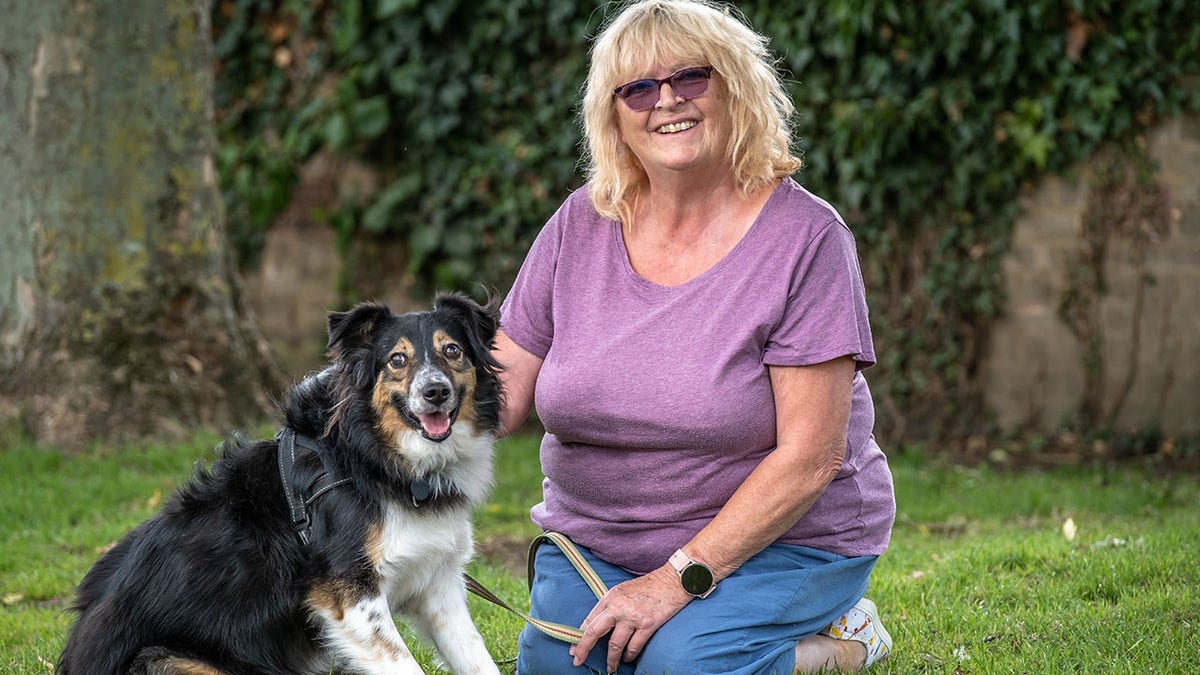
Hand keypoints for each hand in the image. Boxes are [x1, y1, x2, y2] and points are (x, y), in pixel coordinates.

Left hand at [570, 565, 691, 673]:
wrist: (671, 581)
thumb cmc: (648, 586)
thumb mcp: (622, 591)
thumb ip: (611, 606)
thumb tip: (600, 625)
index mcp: (610, 597)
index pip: (589, 620)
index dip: (579, 637)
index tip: (573, 649)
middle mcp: (618, 608)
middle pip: (594, 632)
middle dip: (584, 649)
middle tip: (578, 661)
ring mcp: (632, 617)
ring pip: (615, 645)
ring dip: (612, 659)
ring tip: (611, 667)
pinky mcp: (647, 625)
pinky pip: (634, 647)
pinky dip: (629, 655)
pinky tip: (628, 658)